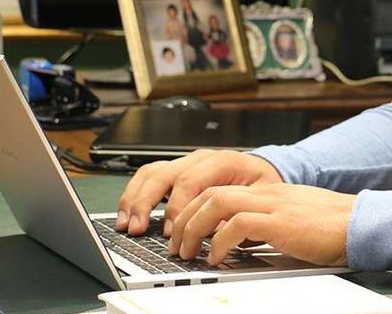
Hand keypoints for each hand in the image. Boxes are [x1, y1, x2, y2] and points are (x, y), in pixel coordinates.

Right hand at [116, 149, 283, 235]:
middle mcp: (199, 159)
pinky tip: (128, 214)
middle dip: (147, 203)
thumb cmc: (261, 184)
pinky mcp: (176, 172)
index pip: (190, 181)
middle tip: (139, 229)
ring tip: (128, 224)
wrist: (264, 172)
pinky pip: (149, 176)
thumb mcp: (259, 197)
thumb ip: (236, 210)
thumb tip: (215, 232)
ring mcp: (185, 163)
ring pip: (151, 173)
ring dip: (135, 199)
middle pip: (163, 174)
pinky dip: (135, 195)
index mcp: (221, 161)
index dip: (177, 207)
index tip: (171, 231)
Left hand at [168, 183, 355, 266]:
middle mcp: (265, 194)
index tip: (183, 232)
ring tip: (189, 252)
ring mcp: (272, 204)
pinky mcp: (280, 221)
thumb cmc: (332, 227)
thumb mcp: (291, 221)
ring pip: (216, 202)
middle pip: (209, 192)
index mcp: (267, 192)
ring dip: (194, 228)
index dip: (193, 210)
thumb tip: (239, 242)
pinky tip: (217, 257)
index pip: (218, 189)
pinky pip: (238, 223)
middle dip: (184, 219)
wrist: (360, 223)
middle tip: (177, 245)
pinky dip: (220, 241)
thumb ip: (266, 225)